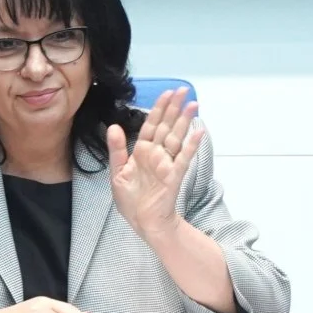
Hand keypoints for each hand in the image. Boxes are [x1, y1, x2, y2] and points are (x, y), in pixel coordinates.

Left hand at [107, 87, 203, 238]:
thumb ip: (117, 149)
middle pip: (166, 126)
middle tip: (183, 90)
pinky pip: (184, 157)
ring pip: (176, 137)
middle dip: (174, 108)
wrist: (142, 222)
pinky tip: (198, 131)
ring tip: (193, 104)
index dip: (158, 109)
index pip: (151, 125)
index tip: (167, 93)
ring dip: (185, 121)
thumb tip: (114, 126)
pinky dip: (191, 145)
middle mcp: (156, 154)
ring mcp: (167, 163)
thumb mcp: (117, 173)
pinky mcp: (174, 175)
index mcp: (142, 151)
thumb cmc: (130, 199)